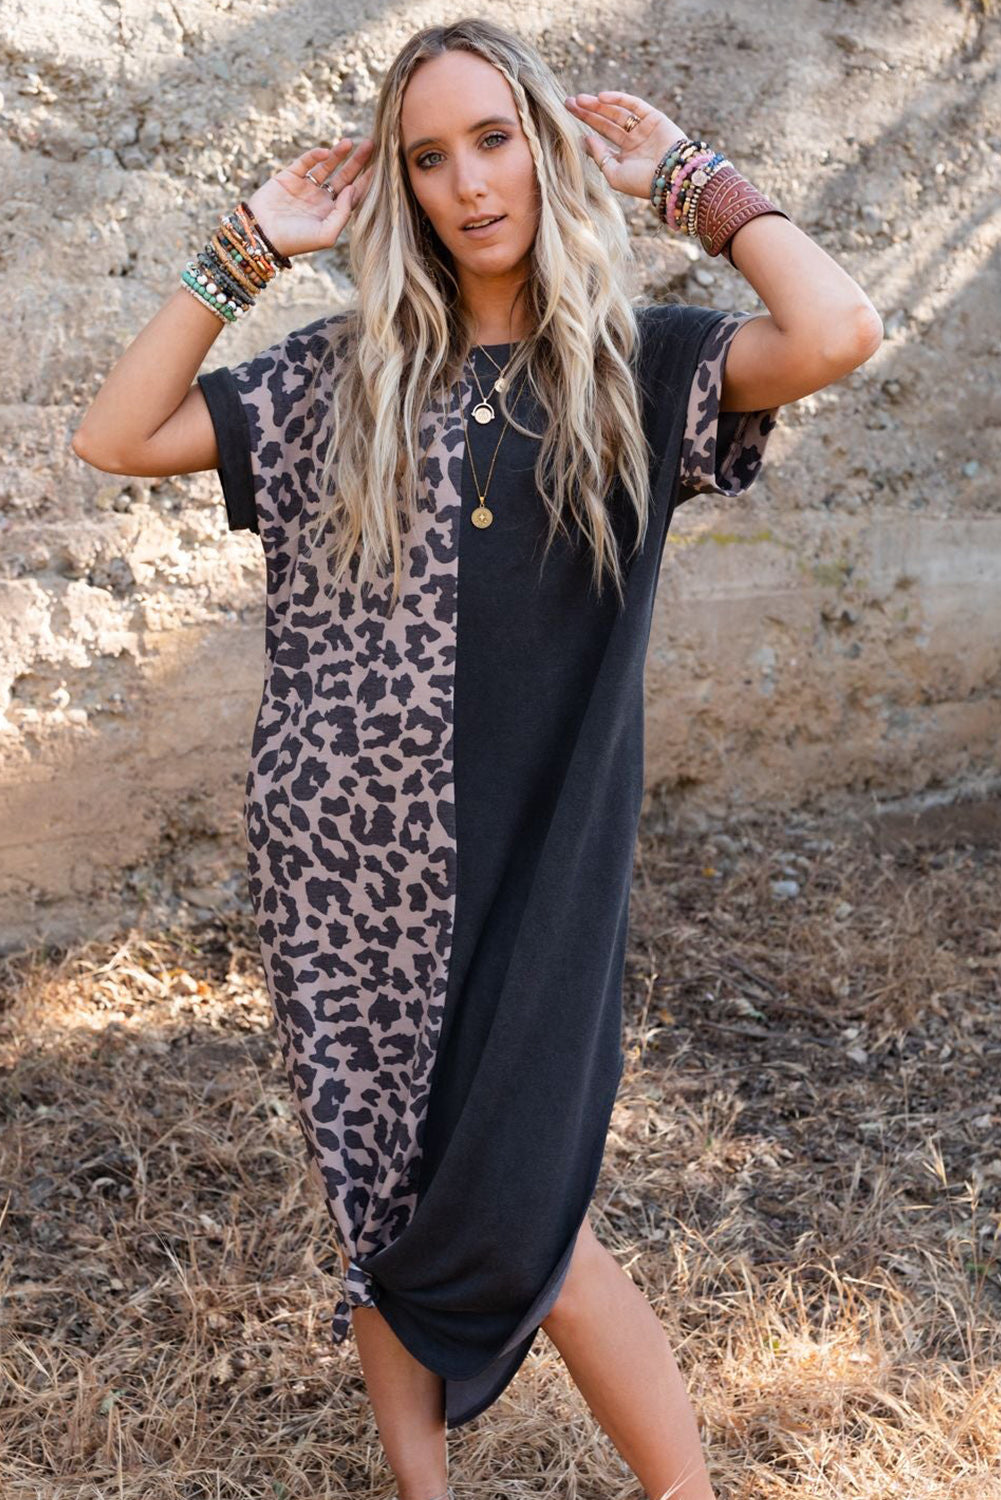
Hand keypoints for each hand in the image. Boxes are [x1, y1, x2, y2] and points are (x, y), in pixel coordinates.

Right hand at [244, 140, 374, 259]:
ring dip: (339, 154)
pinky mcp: (289, 176)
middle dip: (358, 162)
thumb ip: (343, 213)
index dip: (366, 181)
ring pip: (327, 166)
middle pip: (345, 177)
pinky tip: (326, 152)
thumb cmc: (296, 241)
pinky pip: (305, 162)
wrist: (262, 235)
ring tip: (350, 142)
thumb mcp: (326, 235)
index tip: (380, 167)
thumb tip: (352, 189)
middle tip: (371, 145)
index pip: (354, 195)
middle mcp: (320, 199)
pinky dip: (315, 155)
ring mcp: (305, 186)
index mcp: (331, 214)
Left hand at [563, 91, 687, 202]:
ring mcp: (643, 128)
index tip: (569, 124)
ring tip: (579, 100)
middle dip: (587, 113)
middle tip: (568, 103)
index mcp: (625, 157)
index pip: (602, 141)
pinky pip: (634, 104)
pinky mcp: (654, 117)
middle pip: (606, 123)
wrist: (672, 176)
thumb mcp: (614, 175)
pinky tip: (600, 98)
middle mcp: (633, 141)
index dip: (587, 131)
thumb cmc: (642, 182)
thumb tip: (585, 139)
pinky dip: (618, 99)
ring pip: (617, 113)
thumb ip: (599, 157)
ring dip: (598, 105)